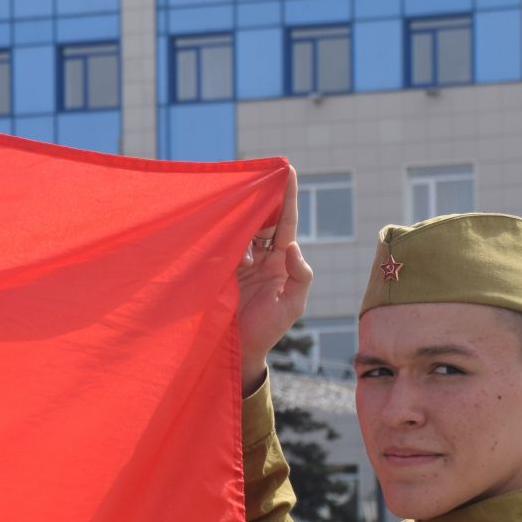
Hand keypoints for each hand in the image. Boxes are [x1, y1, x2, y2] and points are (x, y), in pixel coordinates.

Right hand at [237, 164, 314, 394]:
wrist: (237, 352)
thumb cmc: (268, 331)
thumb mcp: (293, 305)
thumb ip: (301, 276)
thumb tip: (291, 246)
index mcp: (282, 260)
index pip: (286, 222)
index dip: (287, 196)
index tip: (288, 170)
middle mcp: (261, 256)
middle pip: (262, 219)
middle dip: (260, 203)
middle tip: (255, 190)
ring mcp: (239, 261)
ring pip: (241, 230)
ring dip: (242, 235)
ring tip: (243, 263)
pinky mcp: (219, 268)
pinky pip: (222, 246)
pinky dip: (224, 242)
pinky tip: (227, 251)